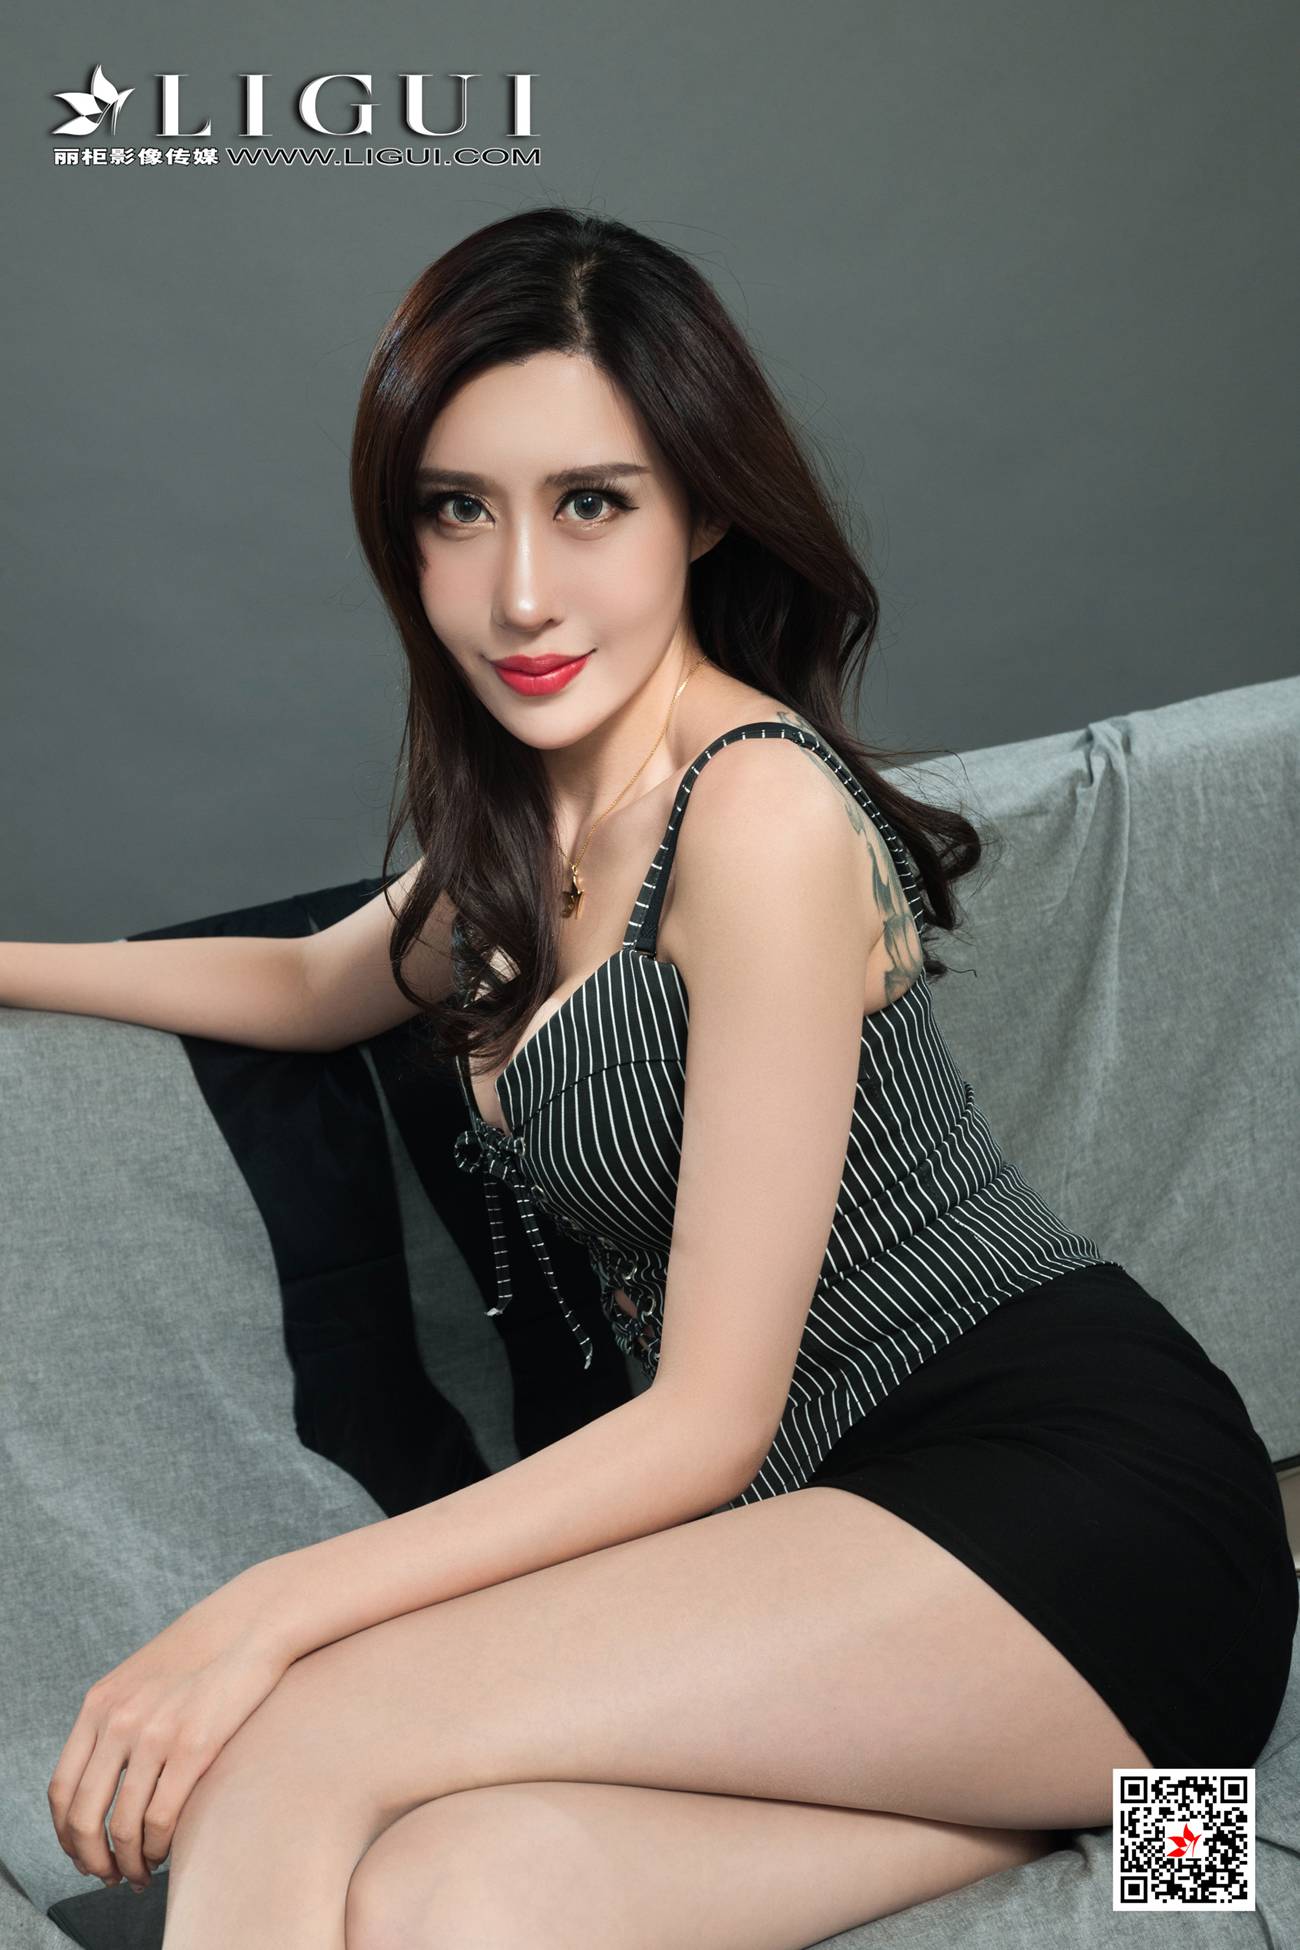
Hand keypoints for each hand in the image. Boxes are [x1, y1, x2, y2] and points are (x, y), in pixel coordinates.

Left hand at [47, 1560, 296, 1892]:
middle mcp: (119, 1720)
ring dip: (127, 1862)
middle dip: (92, 1858)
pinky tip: (166, 1850)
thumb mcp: (140, 1679)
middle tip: (109, 1875)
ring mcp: (155, 1734)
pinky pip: (160, 1818)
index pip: (62, 1788)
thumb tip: (101, 1777)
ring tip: (140, 1873)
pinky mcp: (194, 1746)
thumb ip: (114, 1719)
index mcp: (100, 1704)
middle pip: (83, 1815)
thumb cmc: (201, 1655)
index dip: (67, 1833)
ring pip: (122, 1825)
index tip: (82, 1852)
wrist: (251, 1624)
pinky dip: (157, 1847)